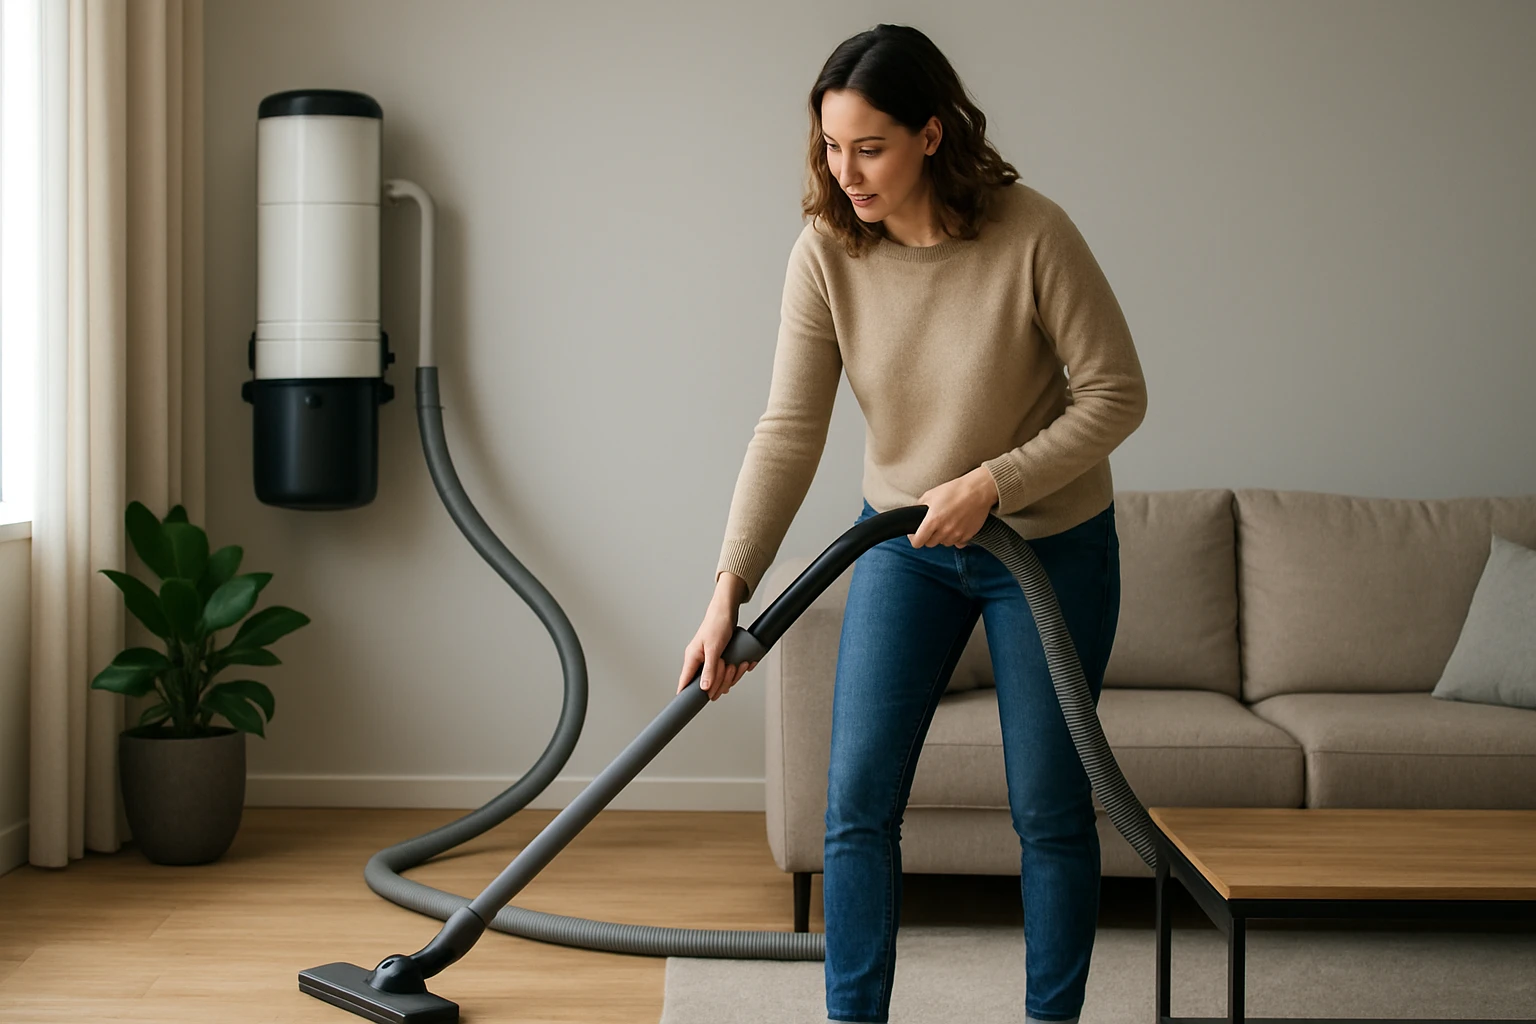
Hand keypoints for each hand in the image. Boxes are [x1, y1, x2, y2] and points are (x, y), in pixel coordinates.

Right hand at [677, 573, 758, 700]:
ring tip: (738, 663)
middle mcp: (700, 662)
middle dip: (723, 680)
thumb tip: (704, 688)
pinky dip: (738, 670)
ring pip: (721, 681)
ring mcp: (711, 662)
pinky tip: (744, 662)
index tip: (694, 704)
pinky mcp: (721, 660)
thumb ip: (709, 669)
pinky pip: (729, 673)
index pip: (685, 683)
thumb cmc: (716, 624)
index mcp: (693, 659)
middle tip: (729, 666)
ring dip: (733, 675)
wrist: (727, 611)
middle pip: (708, 686)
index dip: (688, 695)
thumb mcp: (713, 648)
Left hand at [911, 468, 999, 547]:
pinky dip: (956, 537)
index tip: (915, 535)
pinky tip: (957, 526)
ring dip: (943, 537)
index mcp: (932, 520)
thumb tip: (914, 514)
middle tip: (933, 526)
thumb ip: (920, 507)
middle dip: (929, 536)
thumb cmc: (955, 490)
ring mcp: (957, 534)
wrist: (978, 490)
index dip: (914, 539)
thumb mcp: (931, 494)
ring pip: (944, 543)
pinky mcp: (968, 535)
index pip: (918, 542)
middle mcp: (944, 530)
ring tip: (947, 523)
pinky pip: (958, 543)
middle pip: (930, 543)